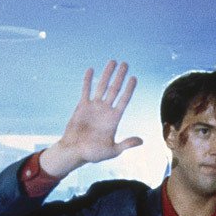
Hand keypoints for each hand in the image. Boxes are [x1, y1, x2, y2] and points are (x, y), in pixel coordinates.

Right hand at [40, 60, 140, 177]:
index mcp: (114, 119)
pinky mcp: (82, 106)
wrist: (74, 152)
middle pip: (115, 89)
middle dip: (120, 76)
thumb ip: (126, 144)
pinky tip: (91, 69)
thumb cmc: (93, 154)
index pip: (124, 100)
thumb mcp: (112, 150)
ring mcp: (94, 107)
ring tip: (112, 61)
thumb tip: (141, 141)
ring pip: (101, 86)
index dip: (129, 89)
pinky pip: (85, 91)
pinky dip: (87, 80)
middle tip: (125, 64)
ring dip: (107, 74)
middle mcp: (105, 110)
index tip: (134, 78)